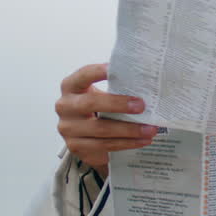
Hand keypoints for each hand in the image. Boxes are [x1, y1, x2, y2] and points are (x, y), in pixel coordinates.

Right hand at [55, 63, 156, 178]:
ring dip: (129, 129)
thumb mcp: (102, 94)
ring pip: (101, 129)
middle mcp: (65, 106)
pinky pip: (104, 145)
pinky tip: (142, 140)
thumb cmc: (99, 108)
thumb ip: (117, 88)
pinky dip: (126, 143)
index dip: (97, 72)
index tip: (113, 69)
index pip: (83, 75)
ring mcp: (68, 128)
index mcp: (72, 86)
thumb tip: (149, 85)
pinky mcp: (76, 146)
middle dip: (118, 104)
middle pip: (90, 103)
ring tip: (151, 129)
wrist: (86, 137)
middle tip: (141, 106)